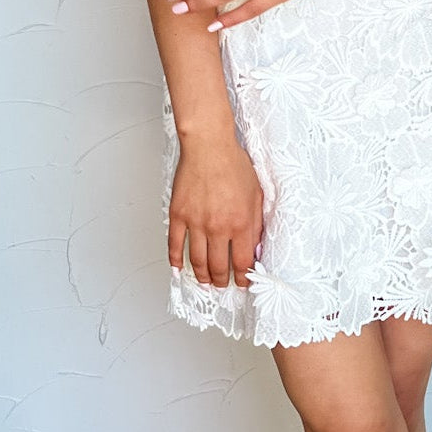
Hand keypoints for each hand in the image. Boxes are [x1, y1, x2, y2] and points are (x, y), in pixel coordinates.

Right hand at [169, 135, 263, 286]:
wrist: (209, 145)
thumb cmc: (234, 164)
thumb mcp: (256, 193)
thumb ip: (257, 223)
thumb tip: (256, 247)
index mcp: (240, 223)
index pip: (242, 262)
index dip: (243, 277)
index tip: (243, 282)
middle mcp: (218, 227)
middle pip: (219, 267)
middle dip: (222, 281)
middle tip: (223, 285)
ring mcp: (196, 222)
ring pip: (197, 261)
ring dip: (202, 276)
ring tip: (206, 281)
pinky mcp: (179, 214)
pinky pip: (175, 244)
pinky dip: (176, 260)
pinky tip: (179, 268)